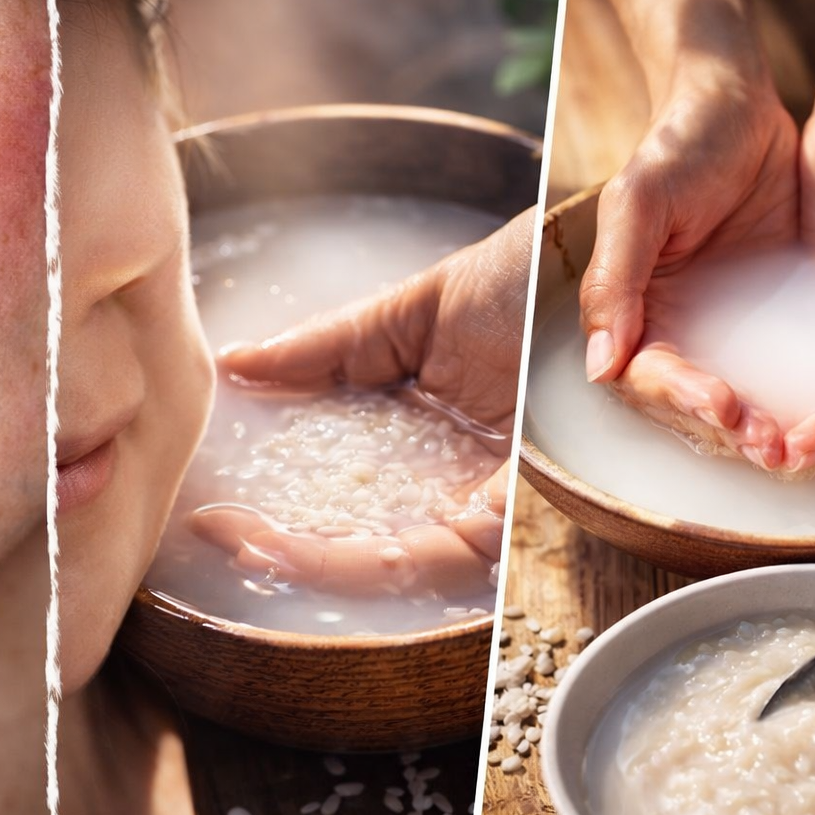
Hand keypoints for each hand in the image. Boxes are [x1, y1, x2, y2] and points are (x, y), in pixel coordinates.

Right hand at [198, 212, 533, 597]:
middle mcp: (466, 487)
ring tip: (245, 547)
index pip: (355, 510)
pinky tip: (304, 548)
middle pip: (370, 551)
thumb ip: (327, 350)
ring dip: (316, 564)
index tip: (216, 514)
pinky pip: (444, 550)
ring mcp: (495, 500)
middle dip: (288, 555)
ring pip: (398, 565)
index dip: (286, 523)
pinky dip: (371, 558)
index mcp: (436, 451)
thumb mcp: (408, 315)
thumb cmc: (523, 280)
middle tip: (216, 536)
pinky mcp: (523, 502)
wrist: (598, 249)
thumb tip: (239, 365)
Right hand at [583, 68, 799, 468]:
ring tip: (794, 444)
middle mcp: (663, 324)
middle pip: (684, 398)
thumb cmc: (680, 144)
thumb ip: (615, 282)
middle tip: (772, 444)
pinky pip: (766, 369)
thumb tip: (599, 365)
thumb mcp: (640, 204)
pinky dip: (786, 396)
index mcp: (628, 306)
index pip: (643, 375)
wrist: (737, 102)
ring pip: (726, 395)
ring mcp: (711, 324)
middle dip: (725, 427)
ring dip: (756, 425)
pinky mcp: (756, 316)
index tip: (723, 408)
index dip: (679, 399)